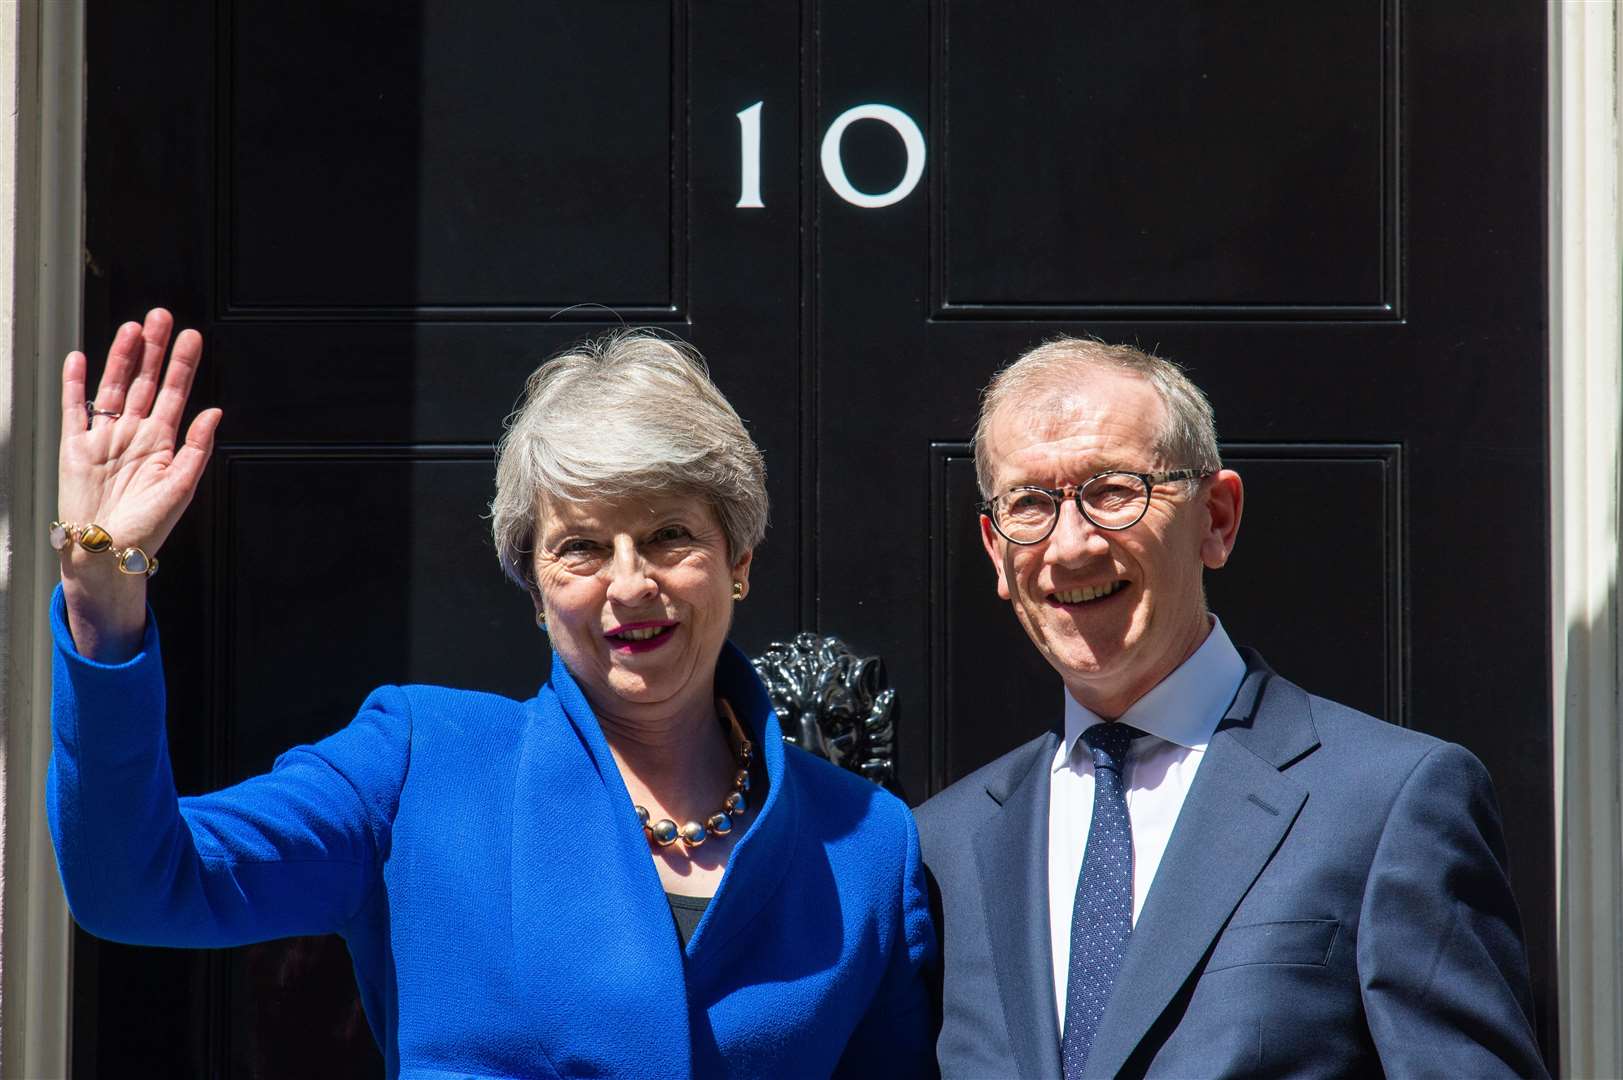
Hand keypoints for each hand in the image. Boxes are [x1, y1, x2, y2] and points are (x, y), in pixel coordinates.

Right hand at [57, 309, 220, 658]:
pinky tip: (81, 359)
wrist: (107, 553)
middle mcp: (134, 434)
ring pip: (112, 387)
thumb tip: (214, 411)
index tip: (192, 337)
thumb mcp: (182, 487)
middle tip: (160, 316)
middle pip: (144, 381)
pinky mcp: (75, 447)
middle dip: (153, 350)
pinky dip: (76, 384)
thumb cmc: (147, 528)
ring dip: (120, 358)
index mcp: (163, 443)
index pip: (174, 393)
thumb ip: (198, 447)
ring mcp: (104, 438)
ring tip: (131, 329)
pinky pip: (75, 409)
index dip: (183, 364)